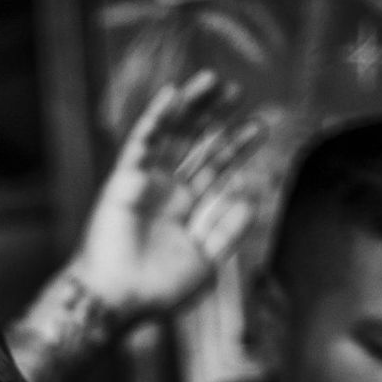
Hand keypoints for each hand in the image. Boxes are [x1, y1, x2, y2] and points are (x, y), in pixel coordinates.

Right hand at [71, 71, 262, 318]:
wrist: (119, 300)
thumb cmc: (158, 290)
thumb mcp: (207, 260)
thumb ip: (230, 228)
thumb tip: (253, 193)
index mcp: (187, 211)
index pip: (216, 169)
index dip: (237, 146)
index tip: (261, 125)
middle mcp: (167, 192)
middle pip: (195, 145)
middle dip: (217, 118)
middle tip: (239, 91)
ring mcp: (146, 183)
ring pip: (171, 135)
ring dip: (191, 108)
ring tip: (214, 81)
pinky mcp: (124, 179)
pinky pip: (141, 142)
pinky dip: (155, 118)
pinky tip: (173, 94)